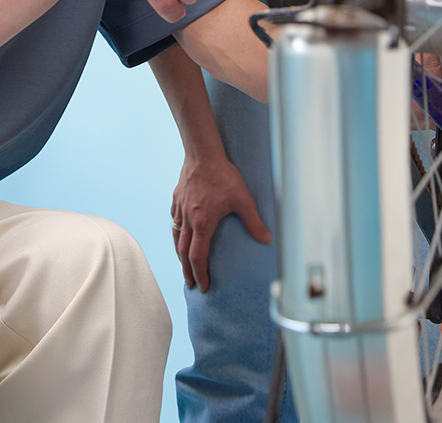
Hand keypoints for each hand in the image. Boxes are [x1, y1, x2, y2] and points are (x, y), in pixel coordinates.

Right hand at [170, 154, 272, 291]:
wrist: (203, 154)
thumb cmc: (223, 175)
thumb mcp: (243, 200)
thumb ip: (254, 222)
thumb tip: (267, 240)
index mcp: (202, 224)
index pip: (198, 257)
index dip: (200, 274)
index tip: (203, 286)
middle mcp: (188, 220)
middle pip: (183, 253)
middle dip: (187, 271)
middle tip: (190, 283)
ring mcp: (180, 209)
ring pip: (176, 237)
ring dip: (180, 255)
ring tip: (184, 264)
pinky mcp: (177, 199)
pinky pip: (174, 221)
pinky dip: (177, 233)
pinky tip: (181, 233)